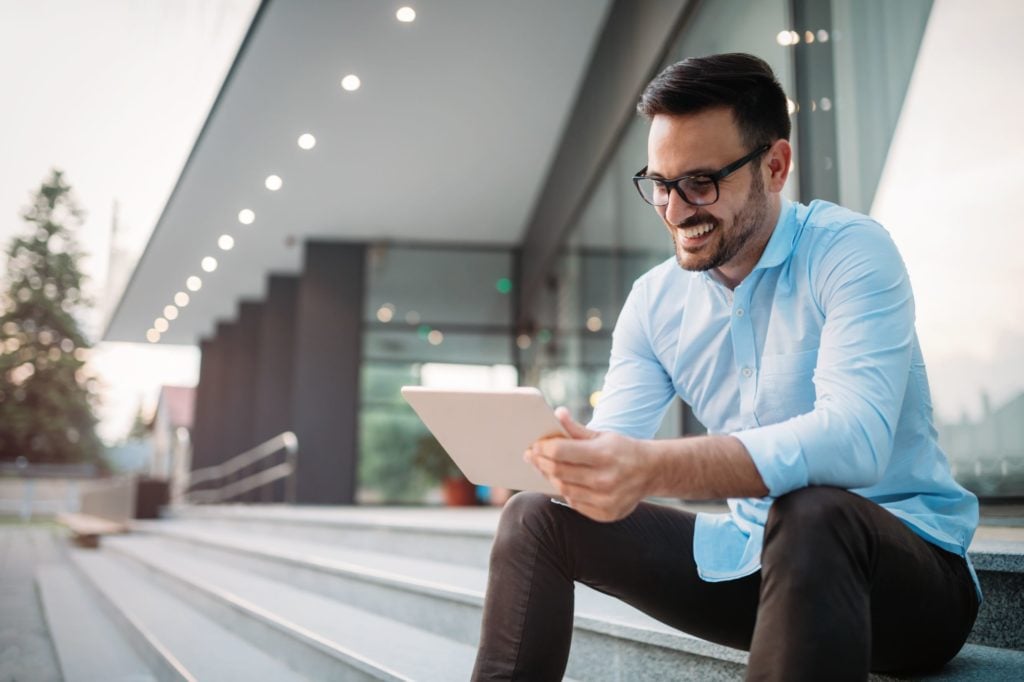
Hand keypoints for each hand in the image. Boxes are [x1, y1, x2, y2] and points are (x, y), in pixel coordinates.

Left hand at [524, 407, 652, 521]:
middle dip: (540, 462)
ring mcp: (606, 500)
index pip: (560, 451)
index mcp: (604, 455)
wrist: (652, 472)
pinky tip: (563, 481)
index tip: (535, 445)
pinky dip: (566, 492)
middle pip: (558, 472)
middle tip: (532, 456)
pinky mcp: (605, 514)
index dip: (543, 448)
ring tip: (544, 468)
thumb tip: (557, 413)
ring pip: (564, 489)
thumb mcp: (602, 435)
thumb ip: (576, 428)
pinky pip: (575, 503)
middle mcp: (605, 479)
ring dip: (550, 477)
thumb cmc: (623, 450)